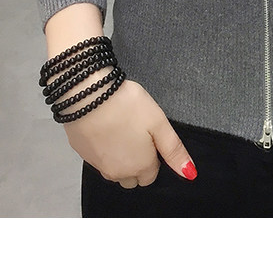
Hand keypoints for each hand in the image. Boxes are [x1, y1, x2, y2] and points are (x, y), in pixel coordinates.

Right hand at [63, 78, 196, 188]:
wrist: (87, 95)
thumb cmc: (126, 106)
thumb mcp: (159, 123)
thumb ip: (174, 150)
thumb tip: (190, 173)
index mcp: (140, 166)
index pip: (151, 176)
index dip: (153, 157)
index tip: (150, 138)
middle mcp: (118, 172)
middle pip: (132, 177)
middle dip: (137, 162)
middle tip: (137, 134)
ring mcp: (98, 165)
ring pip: (114, 170)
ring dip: (120, 158)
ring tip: (121, 130)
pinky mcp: (82, 154)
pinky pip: (98, 159)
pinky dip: (103, 149)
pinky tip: (106, 129)